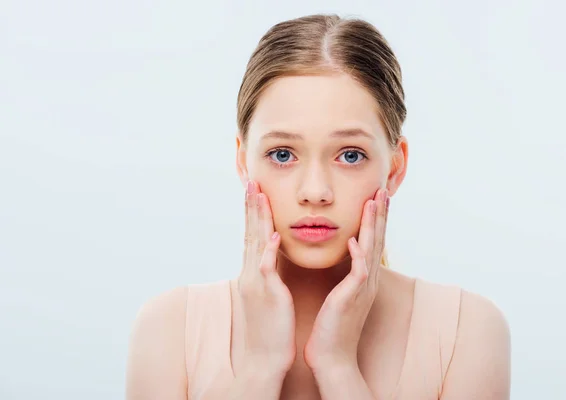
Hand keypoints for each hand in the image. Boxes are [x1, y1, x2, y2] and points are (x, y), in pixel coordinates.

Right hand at [236, 180, 295, 375]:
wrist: (262, 359)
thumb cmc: (269, 329)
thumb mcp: (266, 296)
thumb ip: (266, 274)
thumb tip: (269, 257)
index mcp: (253, 273)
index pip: (253, 236)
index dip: (254, 213)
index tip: (255, 191)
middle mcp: (251, 273)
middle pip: (251, 233)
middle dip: (252, 206)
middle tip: (251, 181)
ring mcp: (256, 284)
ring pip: (256, 244)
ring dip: (257, 219)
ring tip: (258, 195)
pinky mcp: (267, 296)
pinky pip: (267, 270)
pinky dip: (268, 252)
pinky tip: (272, 234)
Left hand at [303, 188, 389, 374]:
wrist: (332, 356)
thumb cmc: (332, 326)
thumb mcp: (341, 294)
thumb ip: (347, 275)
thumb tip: (347, 256)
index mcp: (363, 278)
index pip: (370, 241)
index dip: (373, 219)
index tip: (374, 197)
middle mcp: (367, 279)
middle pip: (376, 239)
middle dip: (380, 214)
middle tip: (382, 190)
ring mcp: (363, 288)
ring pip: (371, 249)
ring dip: (373, 224)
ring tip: (374, 202)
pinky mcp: (352, 297)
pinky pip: (358, 272)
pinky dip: (358, 254)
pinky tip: (354, 239)